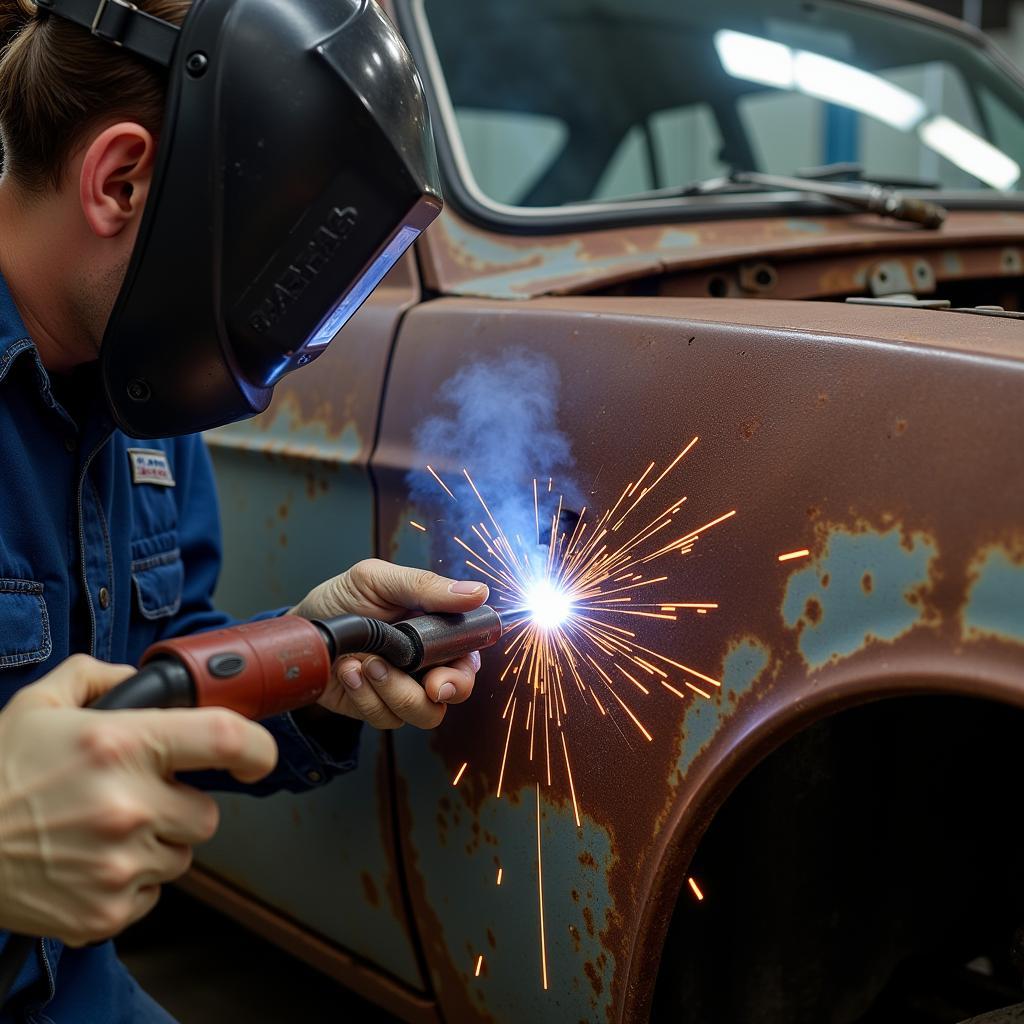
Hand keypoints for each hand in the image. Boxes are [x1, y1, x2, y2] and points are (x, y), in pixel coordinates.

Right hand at [0, 655, 276, 944]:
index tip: (258, 756)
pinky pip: (152, 892)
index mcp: (121, 745)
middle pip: (207, 813)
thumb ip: (97, 675)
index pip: (225, 739)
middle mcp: (129, 806)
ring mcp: (120, 865)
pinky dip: (131, 880)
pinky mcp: (107, 912)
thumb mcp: (40, 704)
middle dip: (180, 804)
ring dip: (156, 842)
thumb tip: (140, 678)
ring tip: (101, 831)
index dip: (257, 747)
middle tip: (133, 798)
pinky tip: (89, 862)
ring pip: (181, 853)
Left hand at [291, 559, 487, 729]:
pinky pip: (386, 718)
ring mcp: (402, 687)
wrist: (302, 627)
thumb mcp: (379, 580)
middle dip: (442, 690)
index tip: (445, 673)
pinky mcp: (378, 707)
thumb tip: (477, 592)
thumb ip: (426, 586)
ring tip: (366, 663)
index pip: (470, 655)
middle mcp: (425, 661)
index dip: (466, 669)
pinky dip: (365, 697)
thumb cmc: (343, 599)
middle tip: (425, 683)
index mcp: (436, 628)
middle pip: (456, 691)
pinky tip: (349, 671)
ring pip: (424, 713)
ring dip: (394, 690)